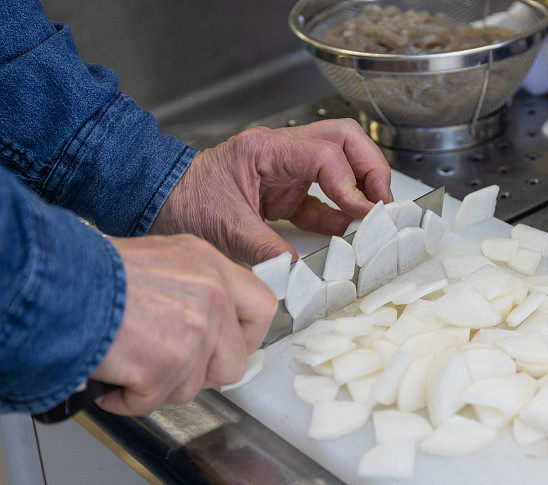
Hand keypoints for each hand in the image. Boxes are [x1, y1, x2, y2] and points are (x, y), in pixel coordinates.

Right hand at [93, 234, 275, 415]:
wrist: (54, 282)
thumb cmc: (92, 271)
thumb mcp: (160, 258)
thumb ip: (192, 287)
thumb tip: (206, 324)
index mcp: (211, 265)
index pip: (262, 306)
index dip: (247, 338)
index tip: (228, 349)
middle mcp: (212, 294)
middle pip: (233, 363)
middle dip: (199, 375)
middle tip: (168, 367)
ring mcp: (195, 329)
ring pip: (193, 388)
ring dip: (158, 387)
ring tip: (129, 364)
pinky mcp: (169, 362)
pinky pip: (155, 403)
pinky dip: (128, 400)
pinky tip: (112, 378)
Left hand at [151, 119, 392, 264]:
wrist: (156, 202)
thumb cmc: (182, 203)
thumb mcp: (225, 228)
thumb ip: (267, 250)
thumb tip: (299, 274)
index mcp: (266, 149)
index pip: (326, 154)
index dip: (350, 183)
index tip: (362, 213)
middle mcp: (281, 152)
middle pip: (344, 140)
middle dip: (370, 168)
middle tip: (383, 202)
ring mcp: (285, 171)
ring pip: (340, 163)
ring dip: (361, 187)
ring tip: (375, 217)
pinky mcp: (284, 192)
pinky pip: (322, 198)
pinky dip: (340, 213)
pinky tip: (348, 232)